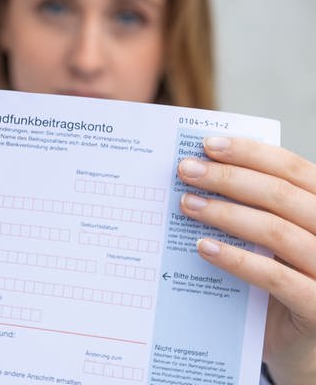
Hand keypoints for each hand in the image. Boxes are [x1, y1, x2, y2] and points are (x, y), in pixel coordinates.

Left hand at [177, 137, 315, 384]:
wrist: (305, 344)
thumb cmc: (284, 279)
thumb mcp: (276, 239)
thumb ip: (256, 209)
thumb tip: (200, 175)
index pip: (293, 168)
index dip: (250, 152)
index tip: (207, 145)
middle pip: (281, 195)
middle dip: (227, 177)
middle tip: (185, 170)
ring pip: (277, 231)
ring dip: (226, 214)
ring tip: (187, 204)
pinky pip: (275, 278)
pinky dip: (236, 259)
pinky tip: (202, 247)